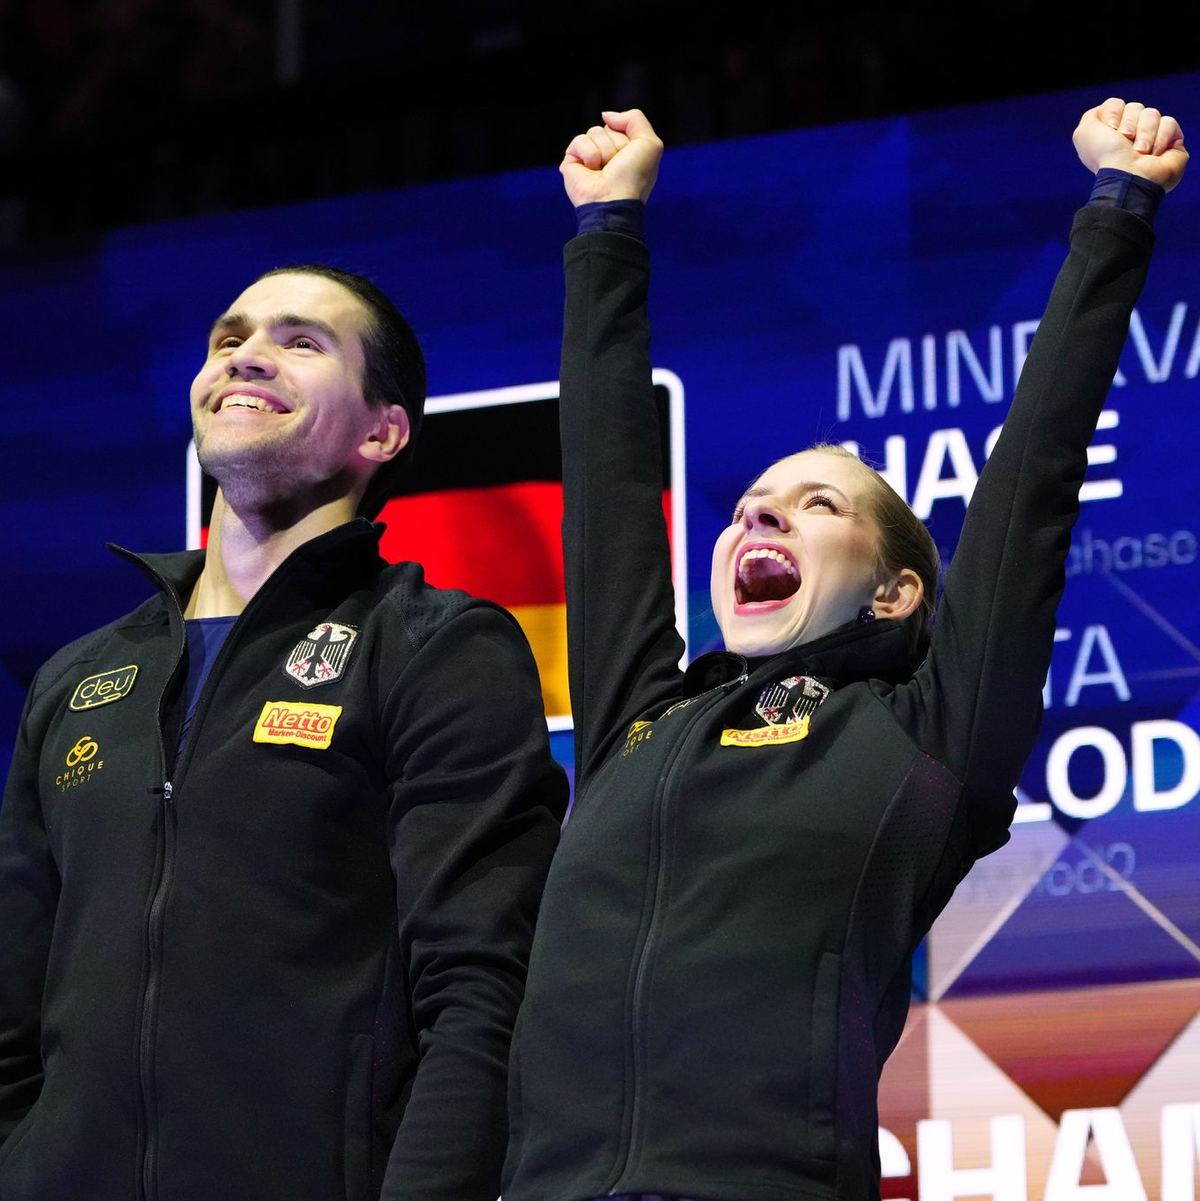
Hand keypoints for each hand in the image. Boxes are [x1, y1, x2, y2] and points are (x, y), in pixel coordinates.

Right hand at [560, 109, 663, 206]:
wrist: (614, 200)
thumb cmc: (634, 177)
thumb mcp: (649, 143)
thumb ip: (635, 119)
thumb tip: (605, 116)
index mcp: (626, 151)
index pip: (622, 126)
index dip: (628, 138)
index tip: (631, 158)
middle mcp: (607, 154)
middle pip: (608, 127)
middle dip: (615, 144)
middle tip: (616, 165)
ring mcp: (589, 158)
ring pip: (594, 132)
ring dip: (604, 151)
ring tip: (604, 170)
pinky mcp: (572, 162)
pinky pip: (579, 140)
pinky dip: (588, 154)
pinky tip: (591, 171)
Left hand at [1073, 98, 1187, 191]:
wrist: (1130, 176)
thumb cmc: (1107, 157)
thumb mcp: (1084, 134)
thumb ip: (1089, 117)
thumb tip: (1103, 111)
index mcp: (1108, 134)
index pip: (1115, 104)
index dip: (1113, 113)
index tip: (1111, 129)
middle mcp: (1129, 135)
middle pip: (1135, 107)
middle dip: (1130, 123)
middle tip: (1126, 141)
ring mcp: (1151, 137)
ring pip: (1152, 113)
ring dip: (1145, 133)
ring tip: (1140, 152)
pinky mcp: (1171, 140)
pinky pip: (1169, 122)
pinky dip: (1161, 137)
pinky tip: (1154, 153)